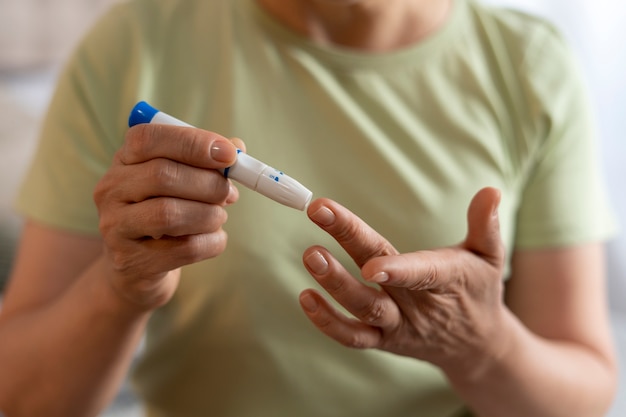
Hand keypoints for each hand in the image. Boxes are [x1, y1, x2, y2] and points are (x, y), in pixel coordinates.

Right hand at [94, 123, 241, 309]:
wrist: (139, 267)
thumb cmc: (167, 211)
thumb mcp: (182, 180)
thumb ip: (208, 160)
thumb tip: (237, 146)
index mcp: (124, 160)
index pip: (148, 139)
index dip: (193, 143)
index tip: (230, 154)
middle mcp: (111, 190)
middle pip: (162, 176)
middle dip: (209, 184)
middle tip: (230, 193)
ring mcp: (115, 227)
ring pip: (170, 214)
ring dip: (210, 215)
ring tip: (218, 217)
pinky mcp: (130, 261)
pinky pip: (184, 248)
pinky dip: (212, 242)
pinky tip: (213, 238)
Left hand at [300, 187, 508, 377]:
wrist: (477, 347)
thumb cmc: (479, 291)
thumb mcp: (491, 257)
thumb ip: (486, 225)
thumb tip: (490, 190)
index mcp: (446, 281)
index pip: (422, 274)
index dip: (398, 271)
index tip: (371, 265)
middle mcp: (418, 307)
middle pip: (380, 281)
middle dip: (347, 247)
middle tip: (319, 213)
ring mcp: (398, 326)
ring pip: (363, 310)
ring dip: (334, 285)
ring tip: (310, 255)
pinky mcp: (383, 340)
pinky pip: (353, 337)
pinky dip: (328, 322)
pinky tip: (306, 297)